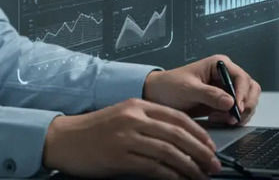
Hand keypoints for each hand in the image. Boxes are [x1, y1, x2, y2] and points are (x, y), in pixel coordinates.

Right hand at [42, 98, 221, 179]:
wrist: (64, 139)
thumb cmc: (93, 130)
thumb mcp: (123, 116)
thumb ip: (148, 123)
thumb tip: (178, 141)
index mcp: (138, 105)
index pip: (177, 117)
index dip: (198, 133)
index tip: (211, 146)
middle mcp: (134, 118)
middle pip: (178, 134)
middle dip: (201, 151)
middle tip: (214, 165)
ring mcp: (127, 137)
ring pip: (169, 152)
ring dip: (190, 167)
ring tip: (201, 176)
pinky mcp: (120, 157)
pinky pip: (153, 168)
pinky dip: (170, 176)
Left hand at [143, 54, 260, 125]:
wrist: (158, 96)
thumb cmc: (170, 86)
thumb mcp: (188, 89)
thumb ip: (209, 95)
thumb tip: (230, 102)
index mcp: (219, 65)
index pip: (242, 78)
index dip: (243, 94)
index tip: (237, 108)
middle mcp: (226, 75)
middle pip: (250, 89)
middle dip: (246, 105)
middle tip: (234, 117)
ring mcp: (226, 89)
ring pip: (247, 101)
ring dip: (240, 113)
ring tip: (222, 119)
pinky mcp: (223, 103)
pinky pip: (237, 111)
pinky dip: (233, 118)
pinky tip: (219, 119)